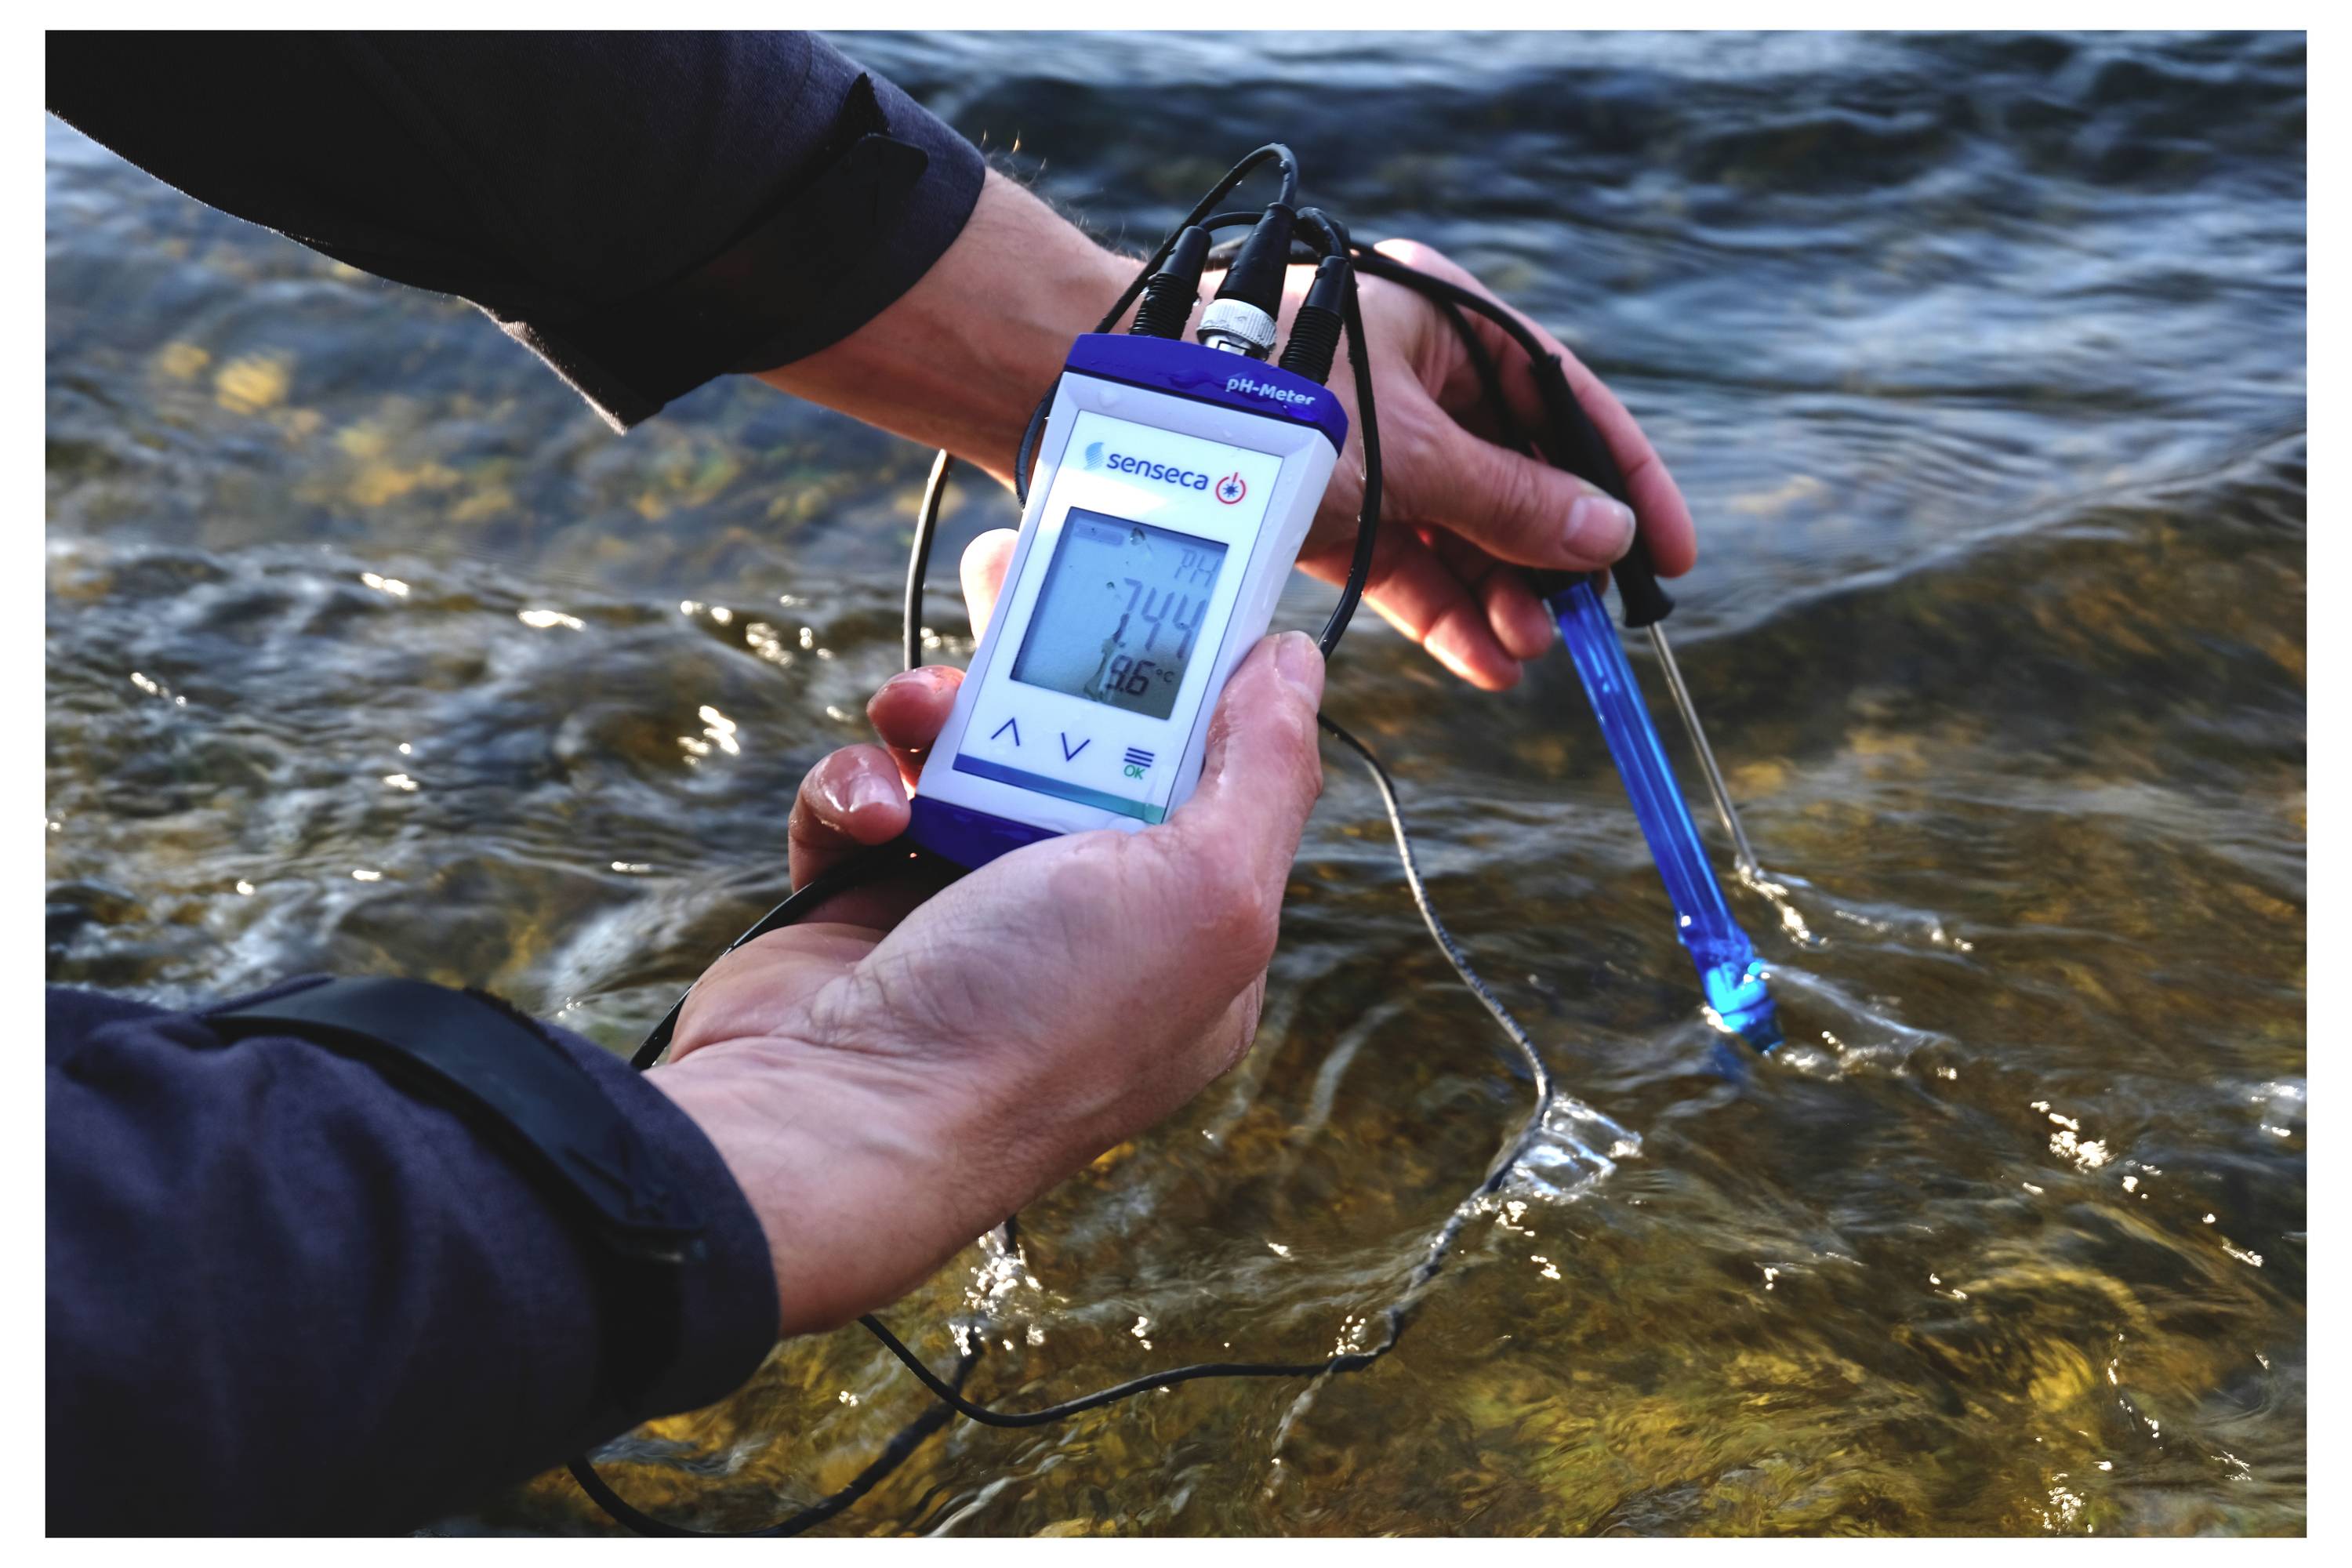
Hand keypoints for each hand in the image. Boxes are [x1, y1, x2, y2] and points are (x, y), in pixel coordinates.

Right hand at [647, 547, 1325, 1337]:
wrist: (832, 1122)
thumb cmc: (1032, 1023)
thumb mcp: (1202, 892)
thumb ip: (1262, 771)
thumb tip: (1294, 664)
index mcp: (1192, 931)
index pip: (1214, 771)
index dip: (1191, 674)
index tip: (1162, 582)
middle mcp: (1090, 925)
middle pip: (1085, 744)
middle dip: (1048, 661)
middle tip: (1014, 571)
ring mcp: (972, 918)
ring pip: (966, 755)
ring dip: (935, 714)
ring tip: (910, 712)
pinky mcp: (866, 909)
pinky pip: (871, 802)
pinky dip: (858, 788)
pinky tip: (866, 812)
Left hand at [1284, 239, 1697, 690]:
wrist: (1144, 415)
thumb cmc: (1274, 396)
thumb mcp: (1413, 454)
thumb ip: (1512, 502)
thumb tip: (1608, 539)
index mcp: (1448, 323)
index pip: (1566, 401)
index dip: (1624, 480)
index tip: (1669, 556)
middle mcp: (1416, 376)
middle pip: (1515, 474)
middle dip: (1550, 557)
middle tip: (1584, 625)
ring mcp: (1373, 443)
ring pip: (1461, 526)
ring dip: (1499, 592)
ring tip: (1527, 650)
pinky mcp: (1331, 501)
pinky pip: (1406, 557)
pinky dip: (1442, 605)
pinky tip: (1482, 657)